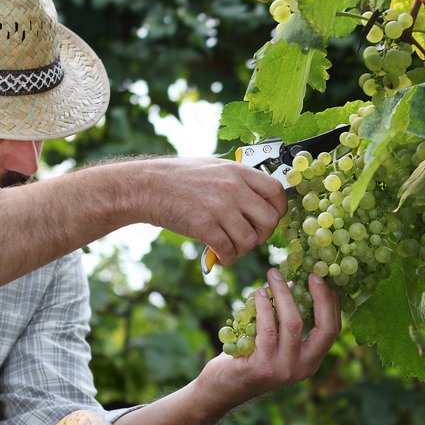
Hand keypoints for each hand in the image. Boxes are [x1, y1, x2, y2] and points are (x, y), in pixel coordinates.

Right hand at [141, 156, 286, 264]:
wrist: (145, 186)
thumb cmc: (177, 177)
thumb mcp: (214, 167)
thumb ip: (238, 180)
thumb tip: (259, 199)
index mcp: (238, 171)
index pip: (276, 191)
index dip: (278, 210)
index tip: (270, 218)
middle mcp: (233, 188)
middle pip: (270, 220)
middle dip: (263, 234)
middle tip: (250, 237)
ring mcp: (219, 207)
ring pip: (250, 240)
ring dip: (243, 250)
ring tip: (231, 247)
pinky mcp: (204, 226)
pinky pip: (229, 250)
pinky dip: (227, 258)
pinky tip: (219, 255)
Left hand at [200, 270, 341, 406]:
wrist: (221, 389)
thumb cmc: (249, 359)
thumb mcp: (274, 341)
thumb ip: (286, 320)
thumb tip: (293, 284)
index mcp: (311, 360)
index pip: (332, 330)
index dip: (331, 304)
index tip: (323, 279)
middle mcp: (303, 367)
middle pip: (325, 329)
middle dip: (321, 298)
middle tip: (311, 274)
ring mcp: (284, 369)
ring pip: (293, 324)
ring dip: (284, 295)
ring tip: (274, 275)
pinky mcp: (262, 366)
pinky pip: (267, 330)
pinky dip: (265, 307)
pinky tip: (260, 293)